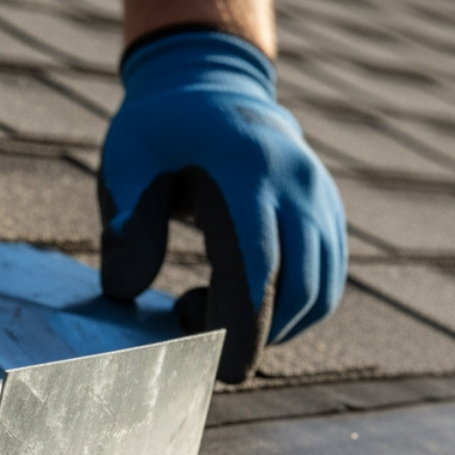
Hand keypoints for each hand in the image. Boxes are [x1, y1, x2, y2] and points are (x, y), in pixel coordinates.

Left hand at [98, 30, 345, 382]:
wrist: (212, 84)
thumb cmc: (160, 132)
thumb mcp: (127, 164)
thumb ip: (127, 226)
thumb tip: (125, 292)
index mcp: (244, 173)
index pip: (256, 267)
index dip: (243, 326)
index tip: (220, 369)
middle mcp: (295, 186)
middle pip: (296, 289)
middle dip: (255, 335)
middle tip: (193, 333)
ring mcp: (320, 198)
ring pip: (319, 292)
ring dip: (272, 327)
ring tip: (210, 308)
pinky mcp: (330, 214)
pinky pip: (327, 280)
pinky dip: (292, 310)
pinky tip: (241, 301)